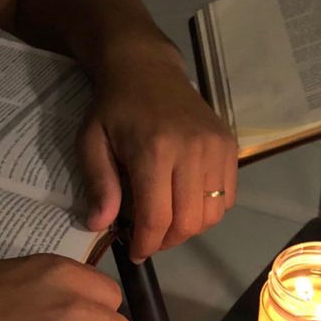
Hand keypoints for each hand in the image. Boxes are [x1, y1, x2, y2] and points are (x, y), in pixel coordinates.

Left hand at [78, 45, 237, 261]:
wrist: (146, 68)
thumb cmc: (114, 107)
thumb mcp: (91, 143)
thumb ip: (99, 185)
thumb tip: (101, 226)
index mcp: (154, 151)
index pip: (157, 218)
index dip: (146, 244)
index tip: (136, 252)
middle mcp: (192, 151)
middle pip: (189, 222)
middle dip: (167, 241)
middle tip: (150, 239)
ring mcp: (216, 148)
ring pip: (212, 215)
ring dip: (189, 228)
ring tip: (167, 220)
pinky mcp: (230, 147)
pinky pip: (227, 198)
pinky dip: (208, 210)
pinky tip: (185, 201)